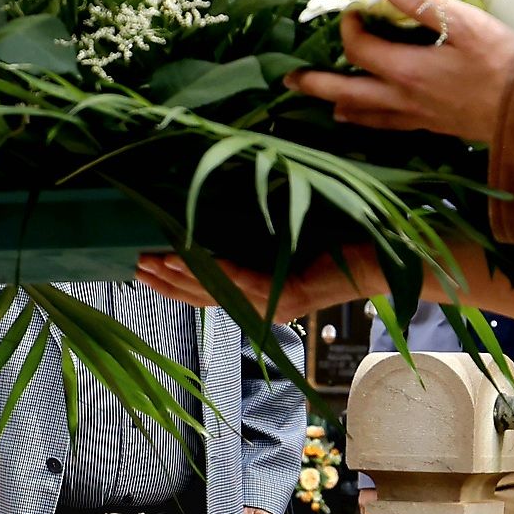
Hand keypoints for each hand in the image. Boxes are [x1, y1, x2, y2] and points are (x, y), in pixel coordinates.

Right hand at [135, 248, 386, 321]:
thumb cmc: (337, 240)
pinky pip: (244, 280)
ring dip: (179, 276)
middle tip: (131, 265)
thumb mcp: (284, 238)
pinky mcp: (291, 295)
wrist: (382, 257)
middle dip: (164, 282)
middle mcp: (263, 306)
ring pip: (217, 291)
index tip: (139, 270)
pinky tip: (190, 257)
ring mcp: (276, 304)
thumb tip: (219, 207)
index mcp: (259, 296)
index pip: (205, 293)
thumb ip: (254, 234)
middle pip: (203, 297)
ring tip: (148, 261)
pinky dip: (215, 268)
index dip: (171, 284)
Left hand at [288, 0, 513, 136]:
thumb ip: (423, 1)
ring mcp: (417, 117)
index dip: (348, 27)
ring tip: (324, 104)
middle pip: (347, 92)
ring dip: (340, 106)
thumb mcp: (465, 22)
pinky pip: (390, 127)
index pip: (358, 48)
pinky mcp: (432, 128)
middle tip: (289, 80)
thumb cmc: (502, 60)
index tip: (353, 11)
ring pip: (366, 115)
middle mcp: (403, 98)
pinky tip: (369, 120)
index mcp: (406, 70)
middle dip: (316, 84)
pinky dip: (371, 122)